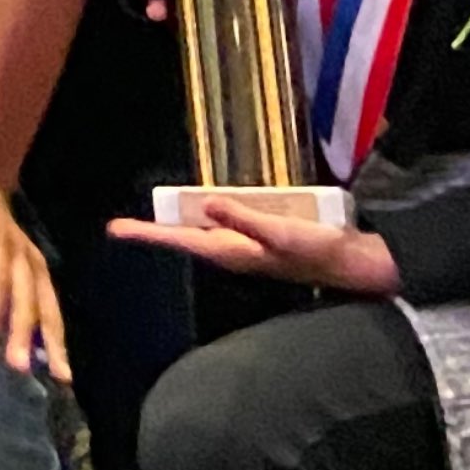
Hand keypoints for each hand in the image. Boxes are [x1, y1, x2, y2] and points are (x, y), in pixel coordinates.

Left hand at [110, 196, 401, 294]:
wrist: (353, 267)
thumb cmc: (318, 250)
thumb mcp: (281, 232)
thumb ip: (244, 217)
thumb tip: (208, 202)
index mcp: (229, 252)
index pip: (179, 240)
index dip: (147, 234)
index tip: (115, 230)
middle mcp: (232, 253)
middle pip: (183, 239)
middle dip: (154, 233)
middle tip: (122, 228)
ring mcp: (245, 251)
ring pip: (201, 237)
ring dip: (177, 228)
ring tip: (150, 223)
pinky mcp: (259, 245)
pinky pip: (222, 232)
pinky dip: (205, 222)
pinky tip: (202, 214)